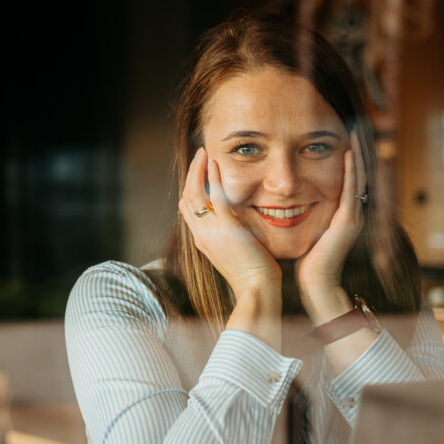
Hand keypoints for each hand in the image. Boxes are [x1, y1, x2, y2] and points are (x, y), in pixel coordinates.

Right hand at [179, 149, 281, 298]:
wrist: (257, 290)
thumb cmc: (254, 275)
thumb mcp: (236, 252)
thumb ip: (231, 235)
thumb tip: (238, 222)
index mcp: (203, 241)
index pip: (188, 210)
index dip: (191, 188)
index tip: (199, 172)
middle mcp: (201, 235)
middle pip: (186, 198)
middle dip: (190, 175)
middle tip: (199, 156)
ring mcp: (211, 232)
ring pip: (193, 194)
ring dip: (197, 171)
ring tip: (204, 153)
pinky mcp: (227, 229)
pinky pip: (215, 198)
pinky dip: (212, 178)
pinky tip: (215, 164)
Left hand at [296, 129, 365, 312]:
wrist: (317, 285)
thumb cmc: (307, 262)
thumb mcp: (306, 230)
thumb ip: (303, 213)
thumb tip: (286, 199)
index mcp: (341, 213)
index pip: (346, 178)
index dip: (347, 158)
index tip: (341, 136)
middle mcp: (351, 212)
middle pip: (357, 173)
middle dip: (357, 150)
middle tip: (353, 126)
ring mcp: (353, 216)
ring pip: (358, 178)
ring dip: (358, 154)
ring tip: (355, 132)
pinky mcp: (348, 221)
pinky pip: (352, 190)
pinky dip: (352, 171)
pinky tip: (349, 153)